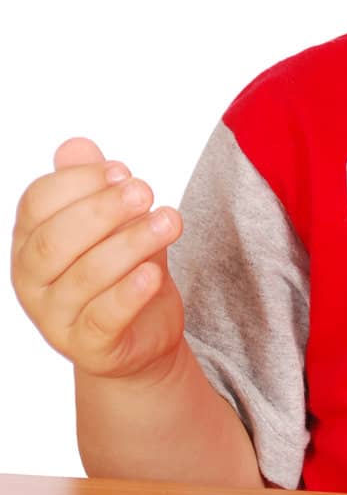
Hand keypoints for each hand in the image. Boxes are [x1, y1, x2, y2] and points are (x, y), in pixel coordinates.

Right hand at [11, 136, 185, 383]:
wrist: (142, 331)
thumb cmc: (123, 265)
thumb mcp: (114, 219)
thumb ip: (93, 184)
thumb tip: (76, 146)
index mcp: (30, 240)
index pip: (36, 203)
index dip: (79, 182)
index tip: (123, 171)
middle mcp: (32, 281)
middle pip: (55, 240)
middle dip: (102, 210)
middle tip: (145, 191)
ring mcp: (55, 319)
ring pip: (84, 277)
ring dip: (130, 244)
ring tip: (169, 222)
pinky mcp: (87, 348)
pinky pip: (103, 319)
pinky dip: (129, 293)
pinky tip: (153, 272)